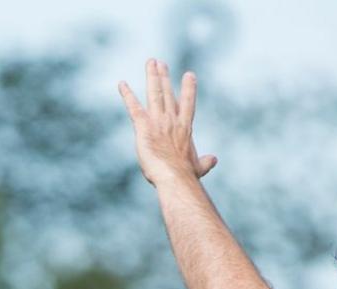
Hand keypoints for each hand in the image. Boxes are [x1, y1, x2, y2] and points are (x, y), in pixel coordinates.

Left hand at [118, 60, 216, 187]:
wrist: (176, 178)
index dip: (188, 89)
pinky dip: (127, 95)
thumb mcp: (198, 168)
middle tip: (160, 63)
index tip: (189, 75)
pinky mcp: (144, 127)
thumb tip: (214, 159)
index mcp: (185, 128)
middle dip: (163, 77)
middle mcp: (172, 120)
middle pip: (168, 93)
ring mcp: (158, 122)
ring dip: (152, 77)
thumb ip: (205, 162)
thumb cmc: (186, 176)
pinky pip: (134, 108)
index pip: (186, 104)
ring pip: (154, 94)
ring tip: (150, 62)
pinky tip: (122, 84)